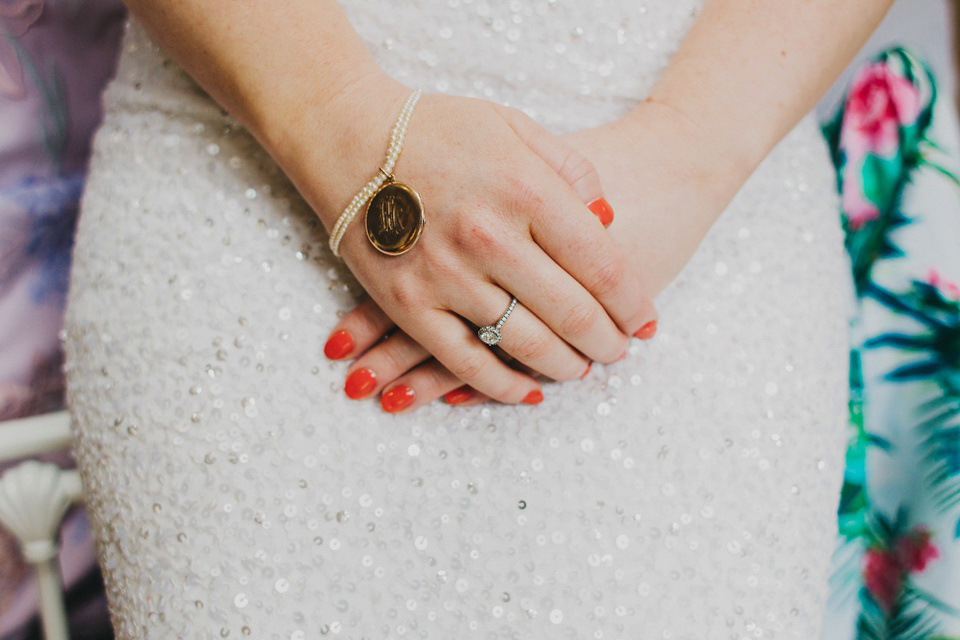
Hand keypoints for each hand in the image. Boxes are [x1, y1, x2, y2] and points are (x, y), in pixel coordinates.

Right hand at [286, 75, 657, 406]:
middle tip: (620, 351)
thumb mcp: (516, 127)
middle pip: (572, 312)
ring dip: (564, 366)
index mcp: (526, 190)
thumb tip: (609, 223)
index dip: (633, 302)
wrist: (348, 135)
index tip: (646, 322)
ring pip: (525, 343)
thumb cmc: (439, 129)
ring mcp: (446, 275)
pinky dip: (502, 384)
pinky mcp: (407, 304)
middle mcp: (490, 237)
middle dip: (607, 341)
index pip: (602, 265)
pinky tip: (529, 390)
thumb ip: (571, 171)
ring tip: (582, 369)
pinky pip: (465, 361)